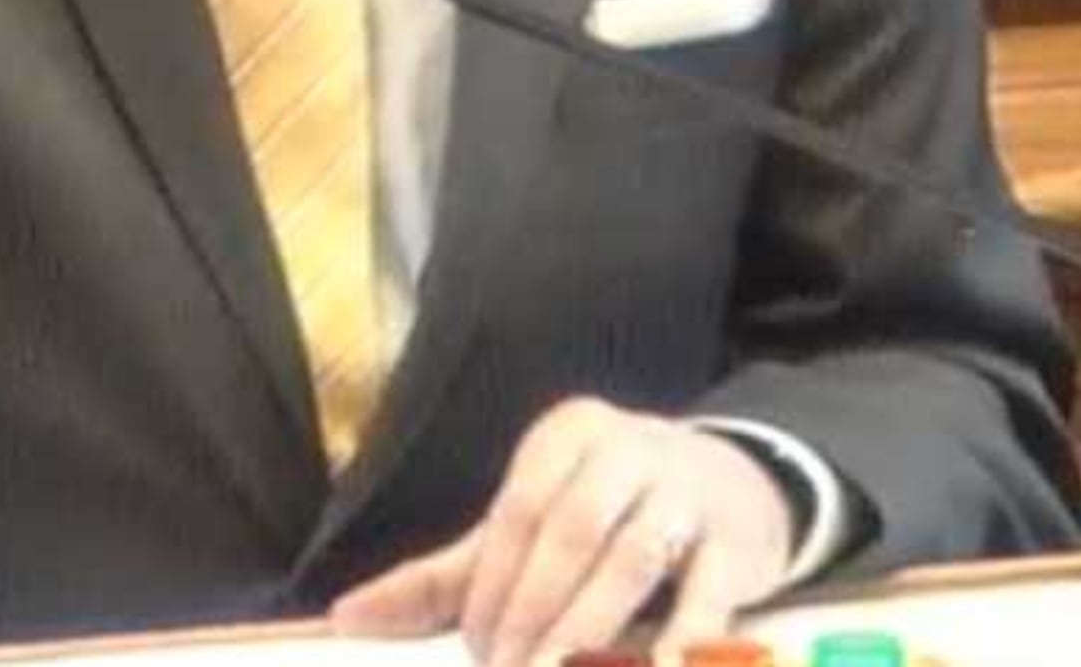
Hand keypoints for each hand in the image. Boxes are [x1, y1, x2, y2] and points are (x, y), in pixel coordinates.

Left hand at [332, 399, 800, 666]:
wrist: (736, 488)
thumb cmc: (606, 513)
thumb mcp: (531, 525)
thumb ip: (446, 577)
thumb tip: (344, 619)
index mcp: (567, 437)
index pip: (516, 513)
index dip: (493, 586)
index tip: (479, 651)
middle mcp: (628, 449)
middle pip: (570, 532)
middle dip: (533, 610)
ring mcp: (688, 491)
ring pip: (631, 558)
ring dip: (589, 625)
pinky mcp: (737, 541)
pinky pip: (709, 588)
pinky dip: (686, 631)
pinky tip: (663, 665)